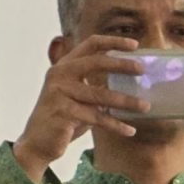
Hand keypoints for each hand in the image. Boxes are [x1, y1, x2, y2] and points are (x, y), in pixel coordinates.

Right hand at [13, 35, 148, 181]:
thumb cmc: (63, 118)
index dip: (113, 42)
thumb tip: (132, 83)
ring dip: (126, 102)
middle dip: (122, 64)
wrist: (37, 142)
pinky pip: (97, 118)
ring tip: (145, 107)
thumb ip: (95, 86)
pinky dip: (116, 125)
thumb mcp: (78, 96)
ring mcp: (60, 93)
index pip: (90, 45)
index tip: (135, 45)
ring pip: (101, 95)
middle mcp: (60, 75)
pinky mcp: (64, 113)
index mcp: (64, 66)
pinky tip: (130, 130)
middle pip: (96, 62)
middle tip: (142, 70)